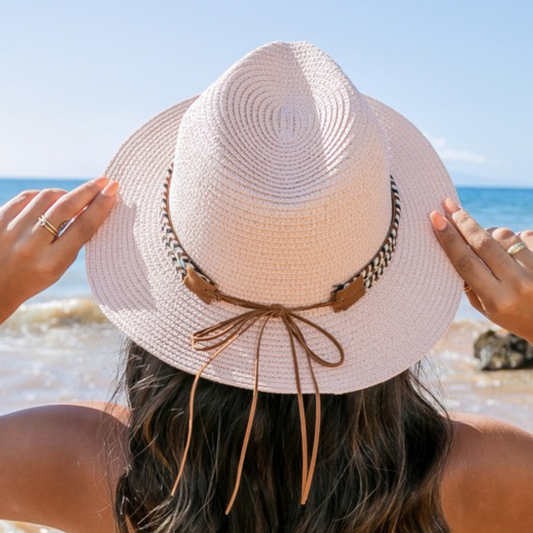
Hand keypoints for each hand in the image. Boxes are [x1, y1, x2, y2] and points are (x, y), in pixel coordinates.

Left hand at [0, 177, 117, 323]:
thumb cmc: (34, 277)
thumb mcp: (59, 267)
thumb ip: (74, 240)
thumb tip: (93, 207)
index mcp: (51, 262)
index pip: (82, 227)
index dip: (100, 206)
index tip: (113, 190)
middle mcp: (30, 246)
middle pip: (65, 208)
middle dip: (88, 191)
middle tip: (103, 181)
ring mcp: (11, 231)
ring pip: (46, 197)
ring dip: (66, 193)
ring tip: (75, 197)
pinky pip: (25, 197)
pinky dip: (43, 196)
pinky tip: (51, 199)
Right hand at [429, 198, 532, 344]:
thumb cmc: (512, 315)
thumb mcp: (487, 307)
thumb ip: (470, 282)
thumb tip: (453, 245)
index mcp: (496, 300)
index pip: (466, 263)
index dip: (449, 238)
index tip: (436, 218)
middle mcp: (517, 285)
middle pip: (483, 244)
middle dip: (463, 221)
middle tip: (448, 204)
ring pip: (504, 235)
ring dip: (489, 232)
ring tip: (487, 242)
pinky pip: (525, 235)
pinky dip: (514, 238)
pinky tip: (515, 251)